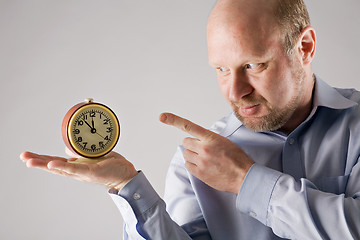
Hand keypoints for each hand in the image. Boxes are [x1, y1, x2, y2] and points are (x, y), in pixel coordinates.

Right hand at [20, 150, 137, 190]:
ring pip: (61, 168)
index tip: (27, 155)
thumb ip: (78, 153)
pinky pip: (75, 169)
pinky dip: (63, 167)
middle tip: (23, 157)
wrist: (124, 174)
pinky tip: (53, 164)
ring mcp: (83, 172)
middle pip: (54, 166)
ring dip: (45, 164)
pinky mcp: (91, 171)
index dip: (41, 159)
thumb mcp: (92, 156)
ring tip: (30, 161)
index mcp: (76, 165)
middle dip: (37, 162)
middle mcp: (77, 170)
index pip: (56, 161)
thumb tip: (66, 149)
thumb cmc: (110, 165)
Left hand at [160, 112, 253, 193]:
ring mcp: (200, 161)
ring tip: (206, 160)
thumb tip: (199, 139)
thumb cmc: (237, 158)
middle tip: (202, 150)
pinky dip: (193, 165)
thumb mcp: (225, 141)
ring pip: (186, 154)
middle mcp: (203, 148)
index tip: (162, 116)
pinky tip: (204, 167)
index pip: (188, 126)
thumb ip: (209, 138)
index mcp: (210, 137)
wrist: (244, 176)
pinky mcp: (199, 173)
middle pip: (186, 142)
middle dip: (192, 145)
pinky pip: (187, 165)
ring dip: (192, 155)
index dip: (173, 120)